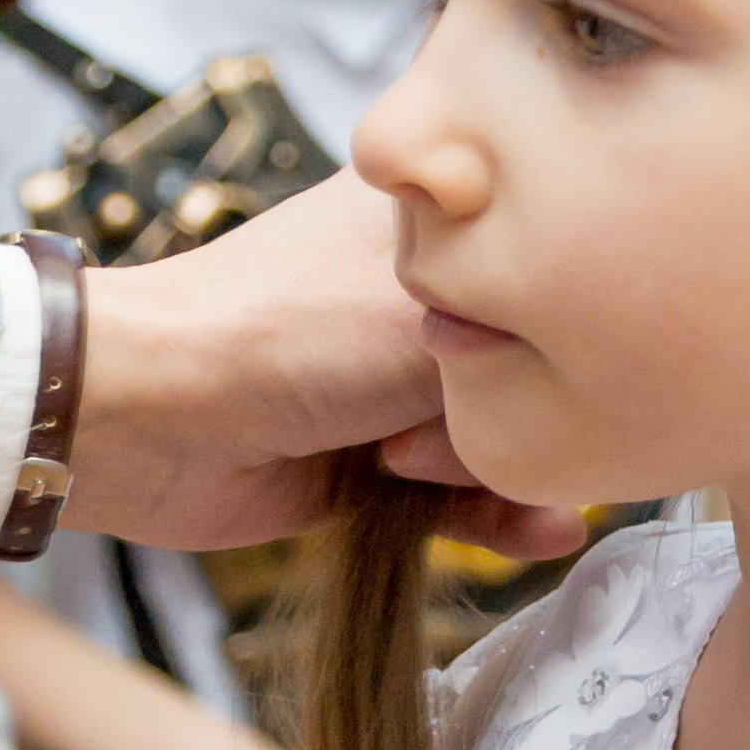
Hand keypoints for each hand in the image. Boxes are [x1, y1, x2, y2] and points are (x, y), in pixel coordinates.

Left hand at [65, 174, 584, 559]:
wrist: (152, 417)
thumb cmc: (285, 329)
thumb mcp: (428, 316)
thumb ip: (524, 352)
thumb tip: (596, 406)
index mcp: (432, 218)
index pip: (550, 257)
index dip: (570, 309)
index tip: (578, 340)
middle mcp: (419, 295)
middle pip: (532, 357)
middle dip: (520, 402)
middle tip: (451, 414)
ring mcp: (394, 383)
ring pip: (501, 430)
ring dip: (499, 464)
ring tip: (423, 467)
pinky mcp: (378, 466)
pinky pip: (466, 496)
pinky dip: (499, 516)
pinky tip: (545, 531)